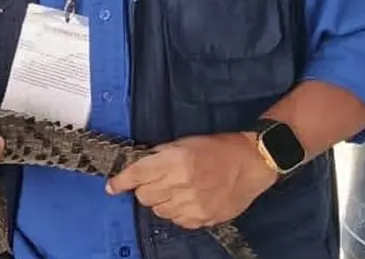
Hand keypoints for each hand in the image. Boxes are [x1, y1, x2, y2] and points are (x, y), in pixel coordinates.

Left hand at [105, 132, 277, 228]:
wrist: (251, 163)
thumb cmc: (218, 148)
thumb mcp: (184, 143)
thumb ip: (159, 156)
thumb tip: (137, 166)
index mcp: (175, 162)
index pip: (137, 175)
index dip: (120, 181)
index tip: (112, 186)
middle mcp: (182, 185)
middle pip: (144, 196)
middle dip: (145, 188)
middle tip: (157, 180)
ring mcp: (193, 205)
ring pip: (158, 211)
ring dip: (161, 201)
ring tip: (176, 189)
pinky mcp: (203, 219)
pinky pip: (176, 221)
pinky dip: (176, 212)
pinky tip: (188, 200)